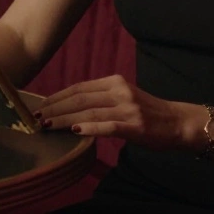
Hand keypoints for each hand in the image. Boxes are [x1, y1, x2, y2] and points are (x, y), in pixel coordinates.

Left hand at [36, 75, 197, 151]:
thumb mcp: (124, 98)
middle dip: (55, 109)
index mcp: (115, 82)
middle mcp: (120, 91)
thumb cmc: (147, 112)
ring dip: (64, 120)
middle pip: (79, 99)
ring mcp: (127, 109)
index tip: (40, 106)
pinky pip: (108, 126)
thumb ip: (101, 99)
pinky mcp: (134, 126)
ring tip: (47, 126)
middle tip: (36, 119)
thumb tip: (69, 108)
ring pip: (89, 112)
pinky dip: (89, 128)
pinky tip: (75, 132)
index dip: (57, 97)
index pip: (79, 88)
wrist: (178, 123)